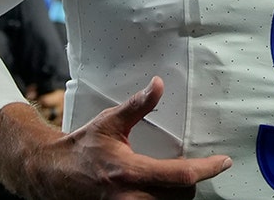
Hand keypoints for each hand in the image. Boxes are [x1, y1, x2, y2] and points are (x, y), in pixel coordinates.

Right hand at [0, 77, 230, 198]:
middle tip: (196, 167)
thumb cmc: (81, 147)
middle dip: (191, 182)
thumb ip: (137, 106)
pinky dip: (162, 199)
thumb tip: (158, 85)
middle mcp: (130, 197)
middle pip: (181, 197)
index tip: (224, 162)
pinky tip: (161, 189)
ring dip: (177, 194)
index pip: (182, 175)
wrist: (49, 174)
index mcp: (130, 171)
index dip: (208, 169)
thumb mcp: (110, 122)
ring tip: (178, 180)